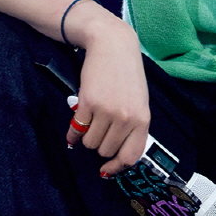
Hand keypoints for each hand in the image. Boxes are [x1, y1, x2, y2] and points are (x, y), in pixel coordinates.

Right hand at [66, 21, 150, 177]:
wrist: (112, 45)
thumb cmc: (127, 74)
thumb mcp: (139, 101)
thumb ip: (132, 126)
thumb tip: (116, 156)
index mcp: (142, 119)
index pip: (130, 156)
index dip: (116, 167)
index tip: (106, 170)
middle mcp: (126, 118)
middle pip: (105, 150)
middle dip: (100, 145)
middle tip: (99, 131)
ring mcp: (106, 111)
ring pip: (90, 142)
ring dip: (87, 137)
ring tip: (90, 124)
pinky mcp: (87, 103)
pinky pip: (77, 130)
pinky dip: (73, 134)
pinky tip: (73, 131)